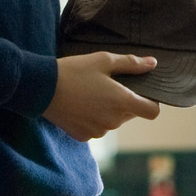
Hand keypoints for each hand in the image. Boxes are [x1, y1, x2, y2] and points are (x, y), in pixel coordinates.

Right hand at [44, 52, 159, 139]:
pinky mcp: (84, 136)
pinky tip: (79, 106)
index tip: (141, 94)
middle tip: (107, 86)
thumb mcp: (103, 60)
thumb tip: (152, 64)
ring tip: (90, 95)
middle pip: (131, 115)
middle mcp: (113, 121)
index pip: (152, 112)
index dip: (151, 102)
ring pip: (113, 122)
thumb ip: (131, 63)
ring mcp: (98, 131)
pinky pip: (96, 128)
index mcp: (122, 102)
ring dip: (108, 111)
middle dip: (125, 102)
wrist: (42, 88)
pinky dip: (93, 119)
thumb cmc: (74, 71)